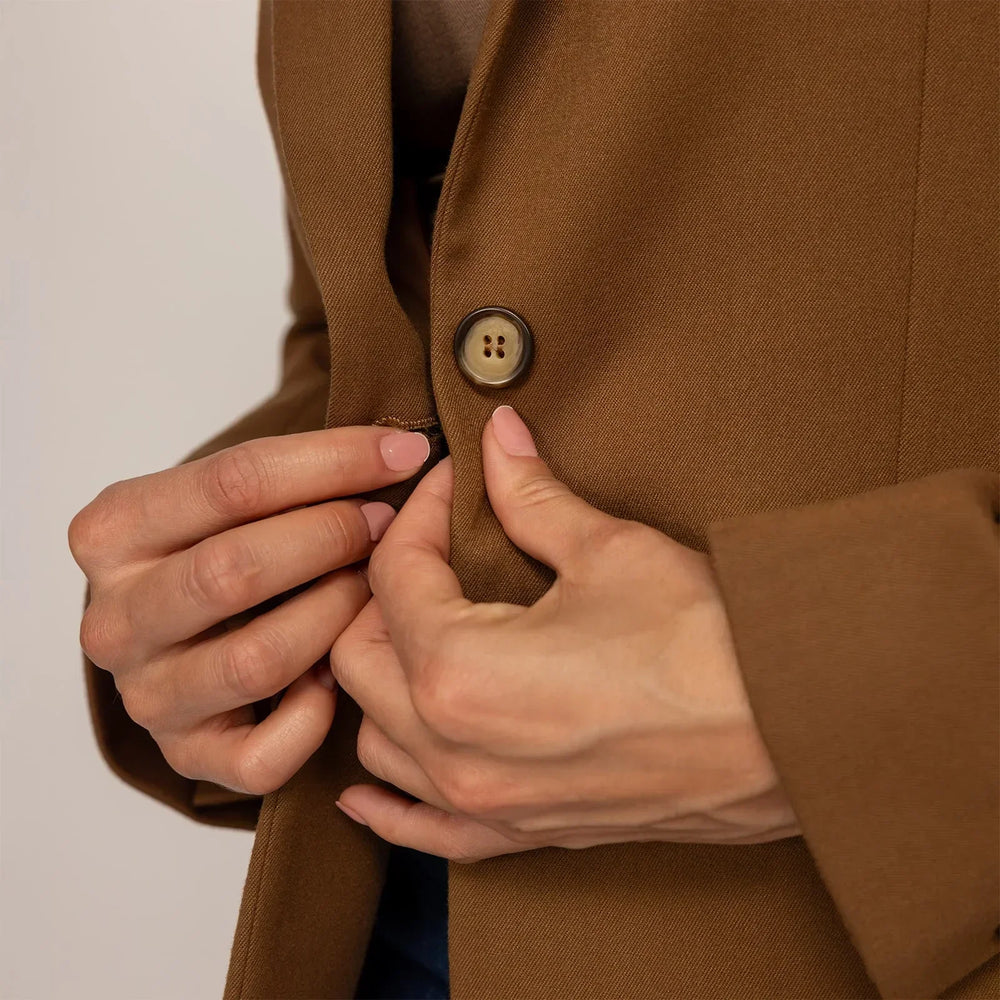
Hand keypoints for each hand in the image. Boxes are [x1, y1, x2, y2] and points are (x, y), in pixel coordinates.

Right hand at [69, 426, 429, 794]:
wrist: (187, 632)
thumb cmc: (224, 549)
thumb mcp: (231, 498)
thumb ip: (290, 474)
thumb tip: (400, 450)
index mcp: (113, 532)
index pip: (233, 482)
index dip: (333, 463)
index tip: (403, 452)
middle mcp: (114, 619)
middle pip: (235, 571)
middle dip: (332, 538)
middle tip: (388, 523)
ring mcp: (147, 696)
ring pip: (256, 660)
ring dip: (335, 618)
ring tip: (375, 591)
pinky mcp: (186, 756)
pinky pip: (260, 756)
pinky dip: (314, 719)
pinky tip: (336, 681)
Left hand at [330, 406, 799, 859]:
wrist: (796, 732)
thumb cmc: (709, 644)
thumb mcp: (610, 550)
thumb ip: (532, 495)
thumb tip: (499, 438)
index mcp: (459, 671)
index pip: (396, 574)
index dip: (419, 513)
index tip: (452, 482)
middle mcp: (454, 750)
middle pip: (360, 656)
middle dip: (383, 589)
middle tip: (428, 547)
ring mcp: (486, 802)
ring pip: (378, 738)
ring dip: (379, 680)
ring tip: (412, 635)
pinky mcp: (525, 832)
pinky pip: (424, 831)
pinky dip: (388, 806)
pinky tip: (364, 793)